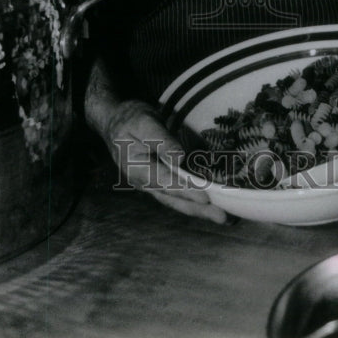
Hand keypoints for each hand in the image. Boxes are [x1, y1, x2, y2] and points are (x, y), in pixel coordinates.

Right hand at [85, 79, 228, 224]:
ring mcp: (150, 184)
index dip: (187, 191)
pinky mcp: (158, 181)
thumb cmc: (129, 119)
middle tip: (224, 219)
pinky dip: (192, 202)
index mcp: (139, 168)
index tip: (206, 199)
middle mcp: (144, 182)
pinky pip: (176, 195)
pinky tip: (208, 205)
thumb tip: (179, 157)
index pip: (166, 182)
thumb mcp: (143, 122)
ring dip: (199, 211)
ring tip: (223, 218)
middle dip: (199, 210)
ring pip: (176, 201)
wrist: (113, 121)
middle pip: (174, 199)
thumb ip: (161, 140)